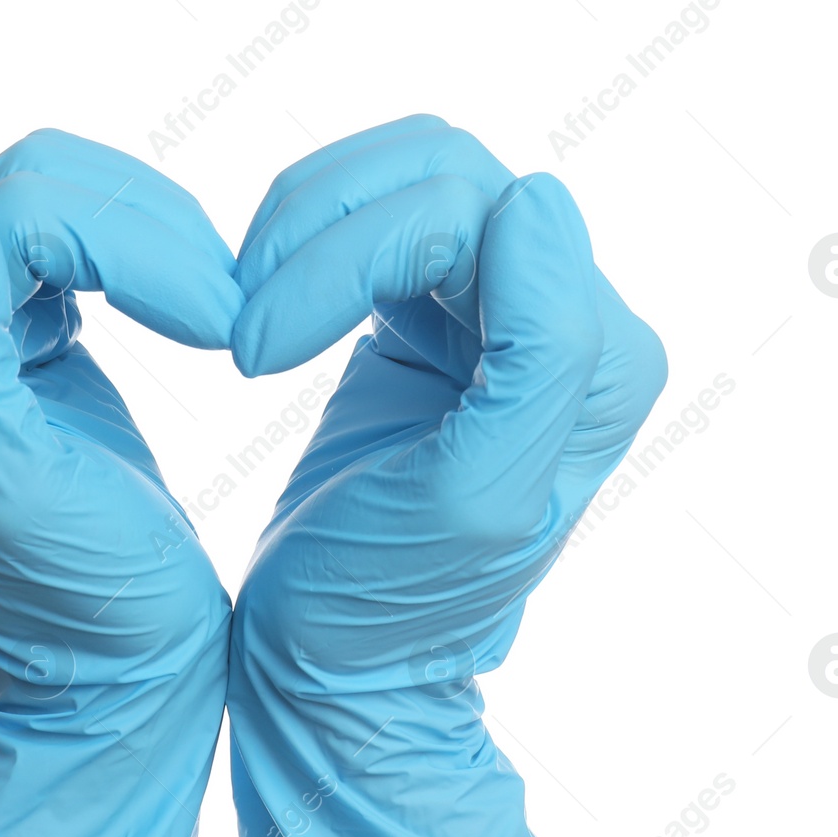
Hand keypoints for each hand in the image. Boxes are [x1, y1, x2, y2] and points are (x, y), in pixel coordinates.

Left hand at [0, 133, 239, 836]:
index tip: (218, 327)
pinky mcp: (13, 322)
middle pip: (28, 182)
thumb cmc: (77, 602)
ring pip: (57, 190)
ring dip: (156, 239)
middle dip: (149, 235)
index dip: (128, 246)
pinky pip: (77, 230)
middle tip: (227, 320)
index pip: (1, 211)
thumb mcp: (8, 479)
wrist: (115, 670)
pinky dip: (147, 255)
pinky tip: (187, 314)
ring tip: (216, 318)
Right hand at [223, 114, 666, 836]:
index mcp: (597, 358)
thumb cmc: (384, 604)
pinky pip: (377, 212)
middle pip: (442, 172)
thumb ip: (542, 351)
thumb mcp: (472, 499)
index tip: (254, 355)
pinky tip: (264, 308)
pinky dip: (306, 241)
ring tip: (244, 319)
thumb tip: (532, 200)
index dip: (348, 258)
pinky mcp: (435, 308)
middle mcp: (569, 319)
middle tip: (240, 334)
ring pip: (407, 175)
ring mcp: (501, 306)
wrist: (333, 664)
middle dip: (319, 233)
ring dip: (305, 227)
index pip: (473, 212)